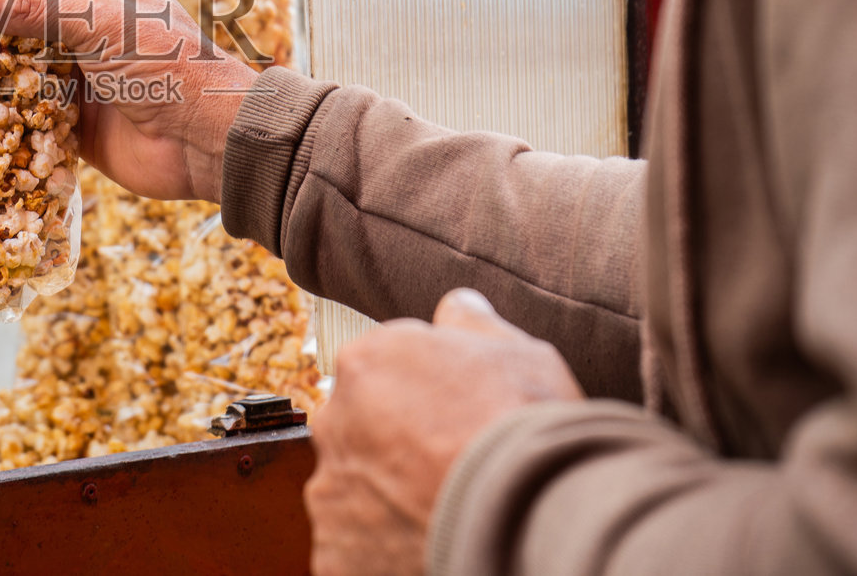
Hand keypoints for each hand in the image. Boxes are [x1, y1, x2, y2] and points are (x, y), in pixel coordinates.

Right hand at [0, 0, 257, 201]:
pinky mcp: (75, 120)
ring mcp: (82, 74)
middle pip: (30, 16)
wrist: (204, 140)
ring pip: (26, 63)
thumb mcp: (97, 24)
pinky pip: (31, 110)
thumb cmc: (167, 64)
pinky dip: (5, 109)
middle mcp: (92, 28)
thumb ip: (34, 8)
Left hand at [305, 289, 583, 575]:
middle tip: (447, 469)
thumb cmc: (524, 425)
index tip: (455, 422)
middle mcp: (333, 422)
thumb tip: (455, 306)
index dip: (424, 401)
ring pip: (354, 493)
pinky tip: (428, 545)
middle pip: (360, 432)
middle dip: (393, 448)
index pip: (381, 375)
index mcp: (365, 363)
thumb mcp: (516, 350)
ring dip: (386, 501)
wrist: (526, 512)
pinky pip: (353, 551)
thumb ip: (471, 323)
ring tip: (442, 513)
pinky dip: (382, 552)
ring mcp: (330, 493)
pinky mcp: (334, 554)